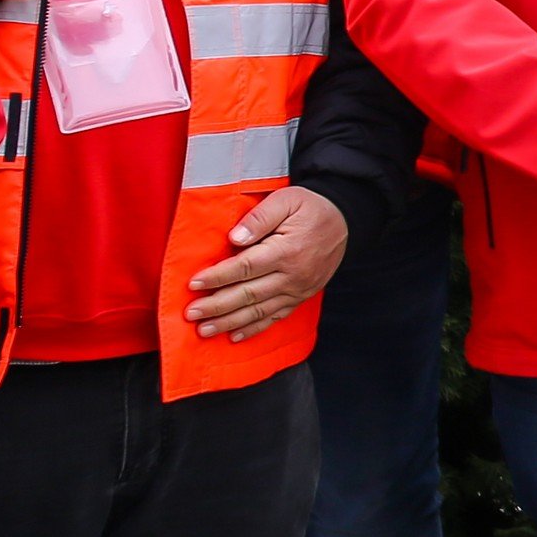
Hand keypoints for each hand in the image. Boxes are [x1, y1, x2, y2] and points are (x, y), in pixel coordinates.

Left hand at [188, 184, 349, 340]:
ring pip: (259, 311)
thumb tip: (235, 239)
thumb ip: (259, 218)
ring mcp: (297, 290)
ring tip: (206, 330)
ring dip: (230, 322)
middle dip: (217, 306)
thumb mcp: (286, 200)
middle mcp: (291, 276)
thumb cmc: (310, 208)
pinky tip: (236, 335)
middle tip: (191, 314)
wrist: (345, 222)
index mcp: (285, 251)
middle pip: (248, 294)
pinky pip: (276, 317)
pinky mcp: (300, 297)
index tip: (195, 284)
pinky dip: (255, 328)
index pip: (245, 267)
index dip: (218, 277)